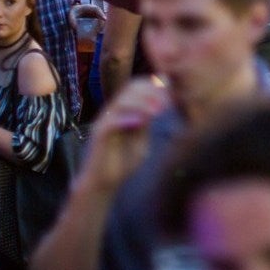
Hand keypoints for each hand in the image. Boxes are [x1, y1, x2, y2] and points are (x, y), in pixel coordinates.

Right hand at [79, 76, 169, 195]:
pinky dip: (126, 119)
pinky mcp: (98, 135)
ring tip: (157, 111)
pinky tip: (140, 122)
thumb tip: (161, 103)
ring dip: (141, 104)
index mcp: (124, 110)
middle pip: (129, 89)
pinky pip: (111, 122)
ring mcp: (105, 121)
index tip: (171, 95)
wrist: (104, 183)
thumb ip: (148, 122)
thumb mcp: (141, 139)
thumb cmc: (123, 161)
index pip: (137, 87)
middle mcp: (113, 112)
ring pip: (121, 102)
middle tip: (166, 103)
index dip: (154, 87)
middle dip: (150, 92)